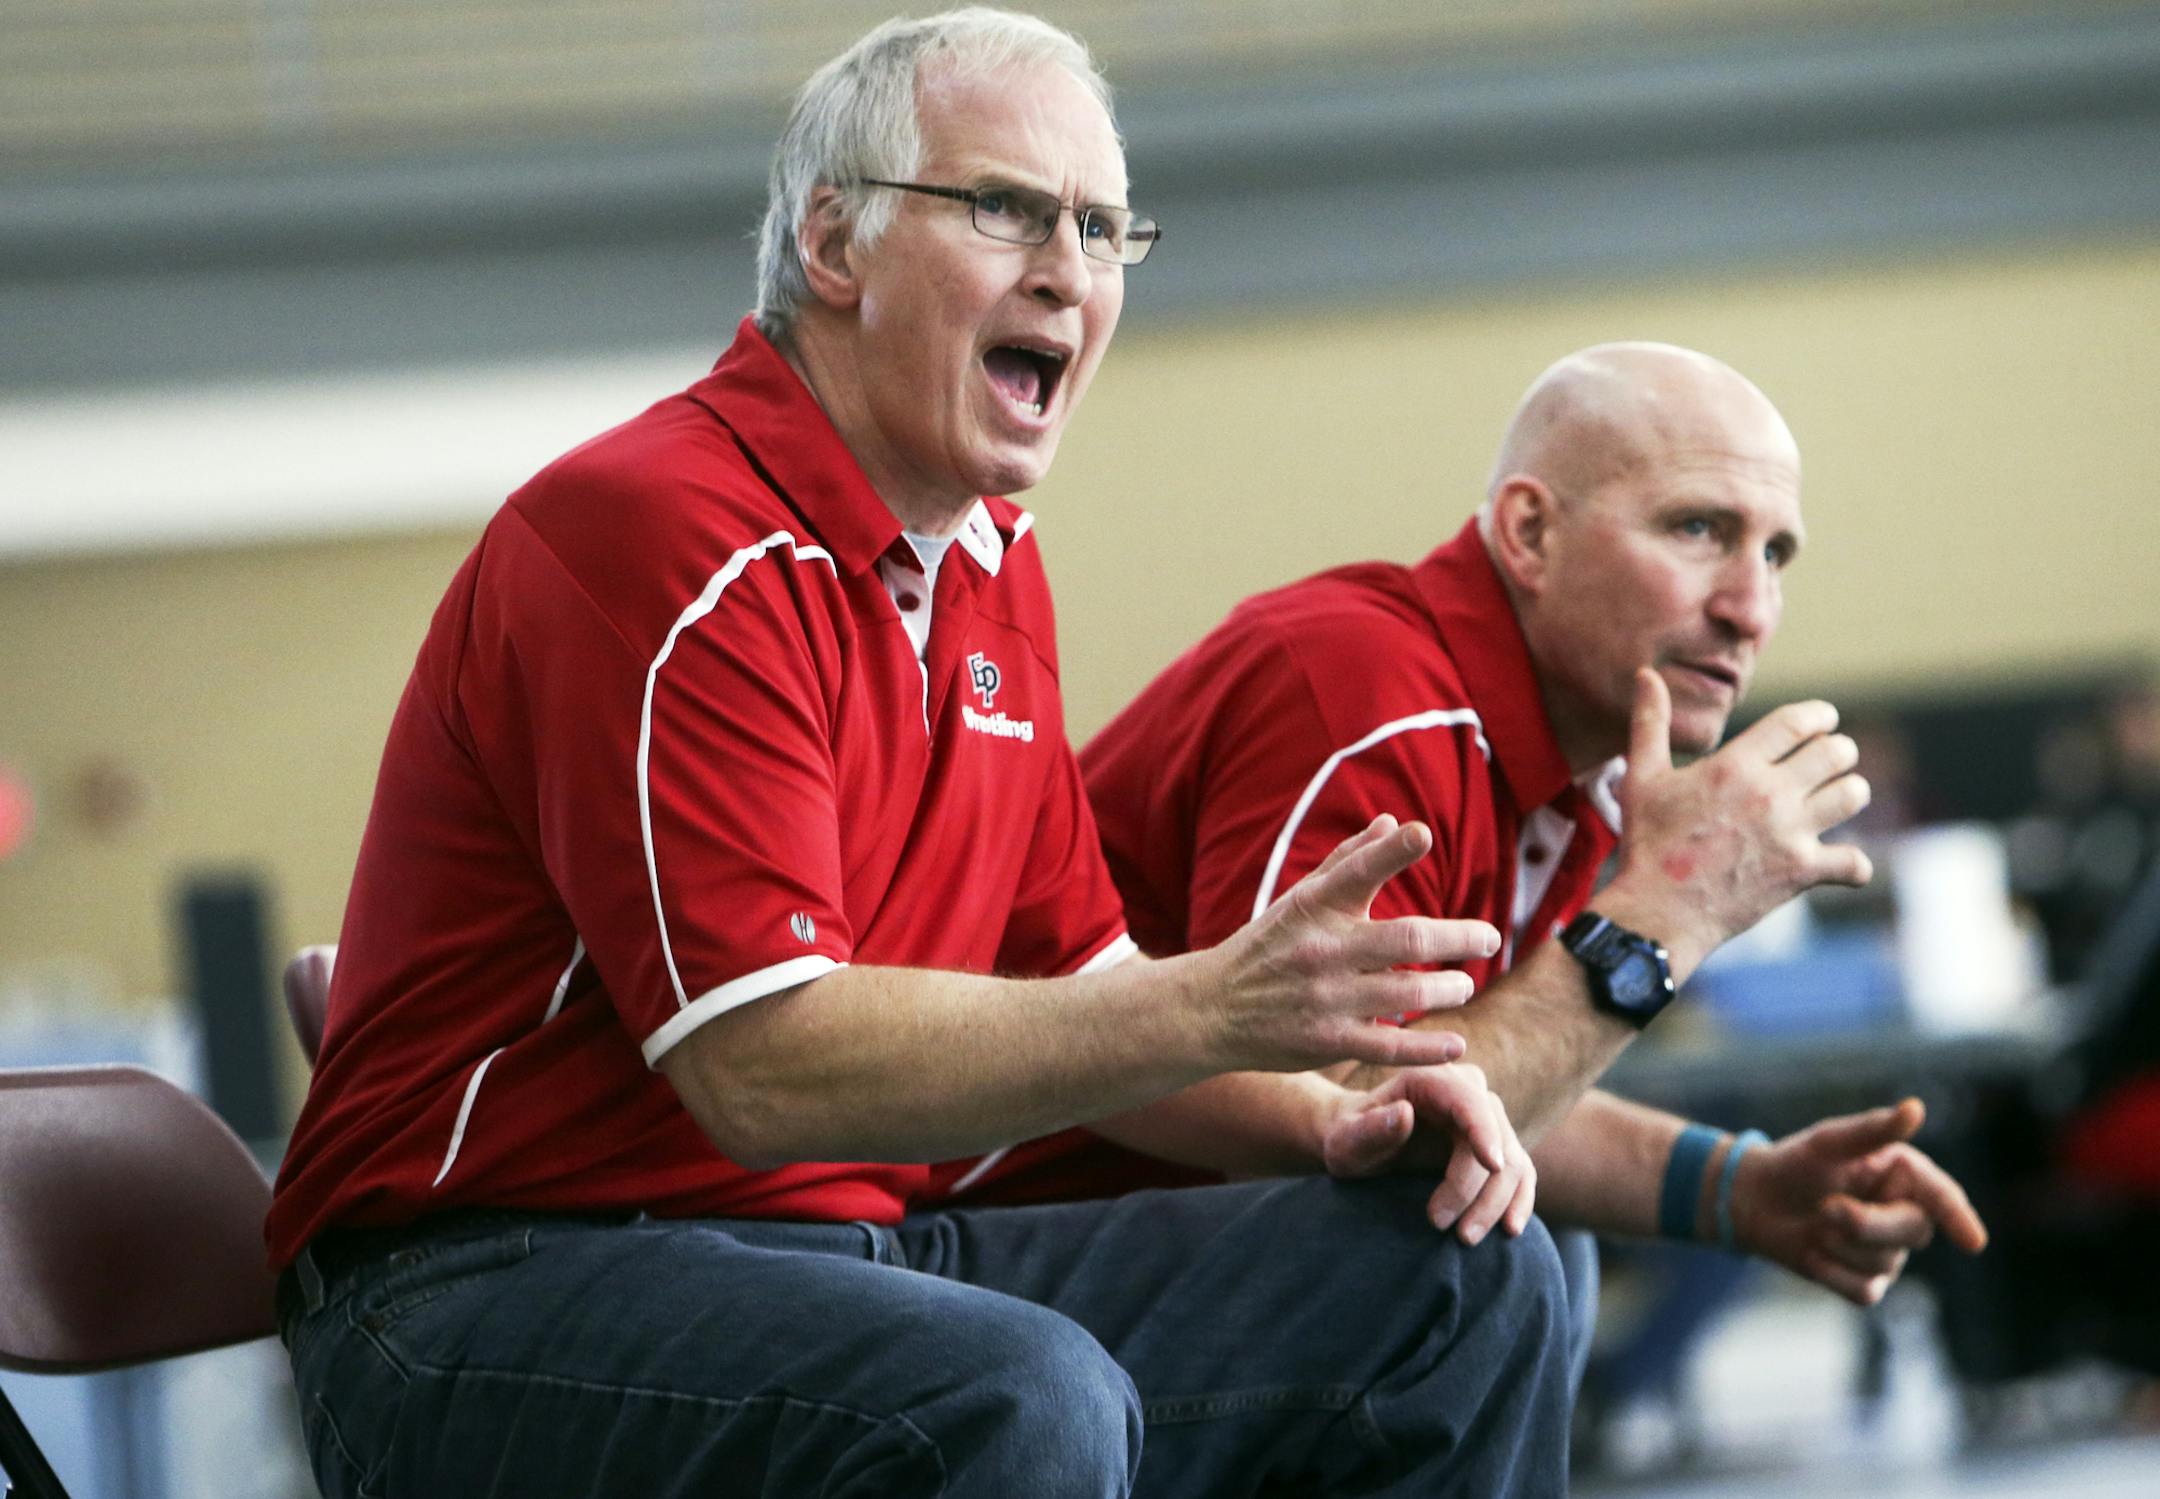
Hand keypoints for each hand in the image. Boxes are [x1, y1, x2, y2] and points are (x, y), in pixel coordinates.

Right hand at [1203, 815, 1502, 1072]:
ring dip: (1449, 989)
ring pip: (1408, 995)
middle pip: (1407, 940)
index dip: (1391, 852)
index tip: (1423, 835)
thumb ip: (1350, 862)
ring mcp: (1325, 998)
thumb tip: (1395, 822)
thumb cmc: (1267, 946)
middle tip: (1490, 938)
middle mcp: (1321, 949)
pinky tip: (1456, 1045)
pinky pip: (1389, 1046)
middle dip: (1460, 937)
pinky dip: (1428, 1047)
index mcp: (1313, 906)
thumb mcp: (1299, 900)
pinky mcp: (1326, 1042)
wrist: (1210, 1009)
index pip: (1356, 871)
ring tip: (1464, 985)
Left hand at [1320, 1062, 1535, 1245]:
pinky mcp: (1495, 1146)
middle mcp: (1466, 1091)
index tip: (1491, 1166)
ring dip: (1497, 1204)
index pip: (1470, 1102)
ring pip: (1512, 1162)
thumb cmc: (1349, 1139)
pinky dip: (1519, 1200)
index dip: (1484, 1132)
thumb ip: (1370, 1128)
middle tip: (1455, 1233)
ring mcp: (1485, 1119)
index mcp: (1431, 1078)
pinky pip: (1520, 1172)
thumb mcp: (1346, 1139)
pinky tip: (1510, 1229)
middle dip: (1481, 1190)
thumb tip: (1405, 1114)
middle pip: (1496, 1140)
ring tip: (1465, 1238)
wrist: (1360, 1146)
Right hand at [1604, 668, 1872, 968]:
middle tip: (1831, 759)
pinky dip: (1853, 863)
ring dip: (1850, 792)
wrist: (1657, 910)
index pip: (1799, 722)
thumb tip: (1645, 675)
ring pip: (1853, 795)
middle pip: (1836, 753)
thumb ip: (1650, 722)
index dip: (1820, 716)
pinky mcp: (1801, 872)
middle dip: (1838, 751)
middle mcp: (1770, 793)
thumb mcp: (1642, 777)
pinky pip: (1854, 862)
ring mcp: (1790, 833)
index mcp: (1736, 764)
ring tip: (1838, 797)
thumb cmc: (1647, 842)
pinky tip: (1840, 861)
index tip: (1824, 720)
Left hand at [1730, 1097, 1987, 1305]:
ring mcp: (1889, 1254)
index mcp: (1906, 1178)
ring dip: (1838, 1245)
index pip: (1943, 1199)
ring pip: (1882, 1264)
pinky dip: (1829, 1272)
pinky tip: (1810, 1252)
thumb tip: (1915, 1108)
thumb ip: (1873, 1130)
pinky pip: (1861, 1291)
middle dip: (1865, 1223)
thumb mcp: (1829, 1142)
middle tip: (1826, 1208)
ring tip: (1813, 1222)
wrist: (1755, 1200)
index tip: (1973, 1242)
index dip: (1959, 1219)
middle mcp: (1906, 1216)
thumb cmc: (1797, 1163)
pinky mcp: (1865, 1284)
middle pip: (1912, 1233)